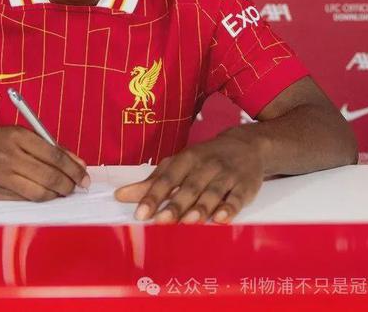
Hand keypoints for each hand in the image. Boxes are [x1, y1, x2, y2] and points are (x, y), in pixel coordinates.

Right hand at [0, 126, 89, 200]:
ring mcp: (1, 174)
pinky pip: (25, 199)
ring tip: (62, 192)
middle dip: (68, 184)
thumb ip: (47, 147)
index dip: (74, 169)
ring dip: (56, 194)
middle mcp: (9, 154)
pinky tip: (45, 195)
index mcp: (18, 135)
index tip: (83, 176)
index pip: (55, 155)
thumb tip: (77, 163)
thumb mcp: (18, 136)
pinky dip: (40, 199)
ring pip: (40, 191)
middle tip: (76, 187)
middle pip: (50, 174)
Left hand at [114, 131, 264, 223]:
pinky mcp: (245, 186)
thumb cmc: (204, 159)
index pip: (167, 178)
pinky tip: (221, 218)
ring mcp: (226, 175)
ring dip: (200, 207)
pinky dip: (229, 208)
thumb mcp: (179, 164)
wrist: (246, 145)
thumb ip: (152, 182)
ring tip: (188, 222)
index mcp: (187, 158)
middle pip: (189, 187)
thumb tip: (122, 195)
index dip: (153, 196)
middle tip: (161, 222)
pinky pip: (236, 198)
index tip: (140, 213)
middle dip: (175, 205)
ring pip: (212, 192)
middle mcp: (206, 165)